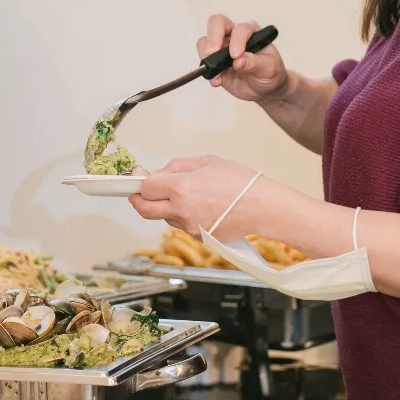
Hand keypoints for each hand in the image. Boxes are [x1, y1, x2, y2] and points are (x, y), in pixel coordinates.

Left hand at [127, 155, 265, 237]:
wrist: (262, 207)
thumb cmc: (240, 181)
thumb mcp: (208, 162)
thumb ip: (179, 166)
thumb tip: (160, 173)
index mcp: (180, 188)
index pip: (146, 188)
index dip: (142, 184)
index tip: (141, 182)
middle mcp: (180, 210)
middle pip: (144, 210)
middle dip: (138, 202)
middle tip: (138, 196)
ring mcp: (189, 227)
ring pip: (165, 218)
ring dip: (166, 208)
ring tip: (186, 197)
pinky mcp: (198, 237)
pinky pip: (183, 226)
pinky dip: (184, 217)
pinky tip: (202, 207)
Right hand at [198, 15, 288, 102]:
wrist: (265, 88)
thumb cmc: (270, 72)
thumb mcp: (269, 67)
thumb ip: (254, 63)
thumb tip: (238, 61)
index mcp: (251, 31)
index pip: (240, 29)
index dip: (237, 41)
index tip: (236, 56)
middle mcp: (234, 35)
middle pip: (217, 23)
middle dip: (213, 37)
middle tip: (213, 53)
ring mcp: (222, 48)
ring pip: (205, 41)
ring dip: (207, 56)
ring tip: (217, 73)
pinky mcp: (214, 63)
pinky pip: (204, 63)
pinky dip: (208, 72)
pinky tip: (217, 81)